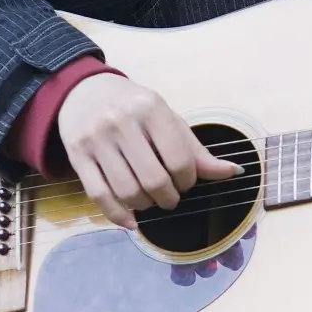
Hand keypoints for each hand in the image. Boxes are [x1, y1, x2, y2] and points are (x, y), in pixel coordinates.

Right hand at [57, 74, 237, 228]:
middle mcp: (121, 122)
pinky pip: (99, 195)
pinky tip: (130, 221)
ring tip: (150, 201)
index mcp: (151, 109)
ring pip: (127, 191)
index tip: (186, 182)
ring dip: (145, 206)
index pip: (179, 160)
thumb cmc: (133, 107)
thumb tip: (233, 172)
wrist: (83, 90)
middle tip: (170, 197)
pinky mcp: (77, 156)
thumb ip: (196, 149)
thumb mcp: (167, 119)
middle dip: (169, 198)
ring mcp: (96, 139)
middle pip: (154, 180)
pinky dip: (118, 215)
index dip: (188, 181)